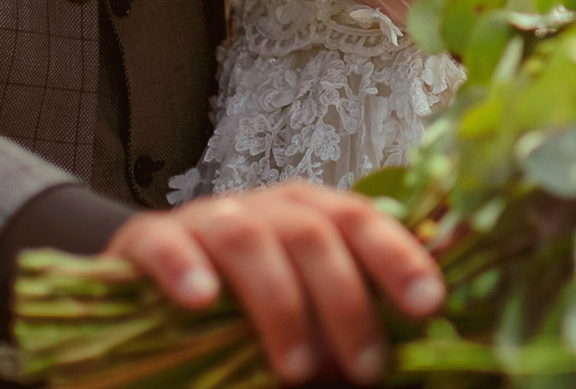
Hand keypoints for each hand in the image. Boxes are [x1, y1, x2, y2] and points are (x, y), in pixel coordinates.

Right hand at [108, 183, 443, 386]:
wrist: (152, 274)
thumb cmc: (244, 297)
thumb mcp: (304, 301)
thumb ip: (346, 314)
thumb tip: (407, 348)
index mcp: (311, 213)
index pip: (363, 220)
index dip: (398, 257)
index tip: (428, 304)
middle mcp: (264, 207)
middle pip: (313, 234)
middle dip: (347, 303)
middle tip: (366, 370)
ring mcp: (206, 218)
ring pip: (249, 239)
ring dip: (280, 304)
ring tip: (299, 369)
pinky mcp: (147, 238)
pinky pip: (166, 243)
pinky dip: (185, 269)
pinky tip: (202, 302)